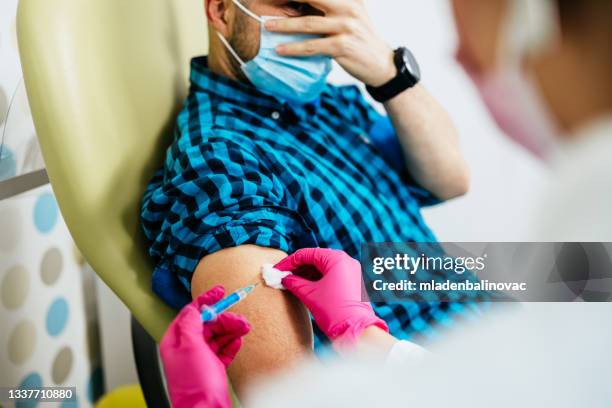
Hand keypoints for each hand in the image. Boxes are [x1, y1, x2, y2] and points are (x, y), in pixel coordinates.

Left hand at [160, 286, 250, 407]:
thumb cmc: (194, 383)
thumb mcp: (190, 346)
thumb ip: (191, 323)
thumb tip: (194, 308)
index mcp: (176, 340)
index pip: (191, 312)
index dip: (206, 300)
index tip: (220, 291)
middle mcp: (186, 348)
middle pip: (208, 324)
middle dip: (225, 319)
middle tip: (241, 320)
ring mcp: (199, 358)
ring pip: (217, 336)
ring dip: (232, 330)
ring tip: (245, 329)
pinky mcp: (212, 368)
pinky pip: (223, 350)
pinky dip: (231, 344)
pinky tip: (238, 341)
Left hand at [265, 0, 395, 86]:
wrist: (381, 64)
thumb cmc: (360, 40)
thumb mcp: (351, 15)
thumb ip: (332, 7)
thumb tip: (303, 5)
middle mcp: (348, 7)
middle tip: (267, 1)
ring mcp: (346, 26)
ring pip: (308, 24)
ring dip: (284, 25)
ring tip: (268, 26)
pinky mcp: (342, 46)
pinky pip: (312, 46)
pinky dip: (294, 48)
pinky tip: (280, 49)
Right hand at [275, 248, 387, 348]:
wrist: (357, 331)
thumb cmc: (334, 311)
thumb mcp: (310, 295)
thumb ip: (294, 283)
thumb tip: (285, 279)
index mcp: (337, 259)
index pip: (307, 254)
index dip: (289, 261)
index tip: (276, 270)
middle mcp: (347, 261)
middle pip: (316, 258)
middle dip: (298, 267)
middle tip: (282, 275)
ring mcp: (352, 271)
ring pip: (324, 267)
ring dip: (307, 273)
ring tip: (291, 282)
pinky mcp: (353, 282)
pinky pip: (332, 275)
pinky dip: (318, 279)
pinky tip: (305, 286)